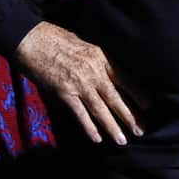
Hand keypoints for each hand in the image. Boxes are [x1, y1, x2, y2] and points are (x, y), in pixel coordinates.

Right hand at [15, 21, 145, 145]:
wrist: (30, 38)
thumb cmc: (55, 38)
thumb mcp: (83, 44)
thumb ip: (95, 60)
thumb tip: (105, 73)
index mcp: (100, 57)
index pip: (125, 78)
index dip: (137, 93)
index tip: (148, 105)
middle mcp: (94, 71)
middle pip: (116, 97)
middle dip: (130, 116)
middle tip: (142, 130)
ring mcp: (79, 83)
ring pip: (100, 109)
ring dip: (112, 127)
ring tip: (123, 140)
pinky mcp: (64, 92)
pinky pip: (80, 114)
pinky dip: (89, 127)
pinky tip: (97, 138)